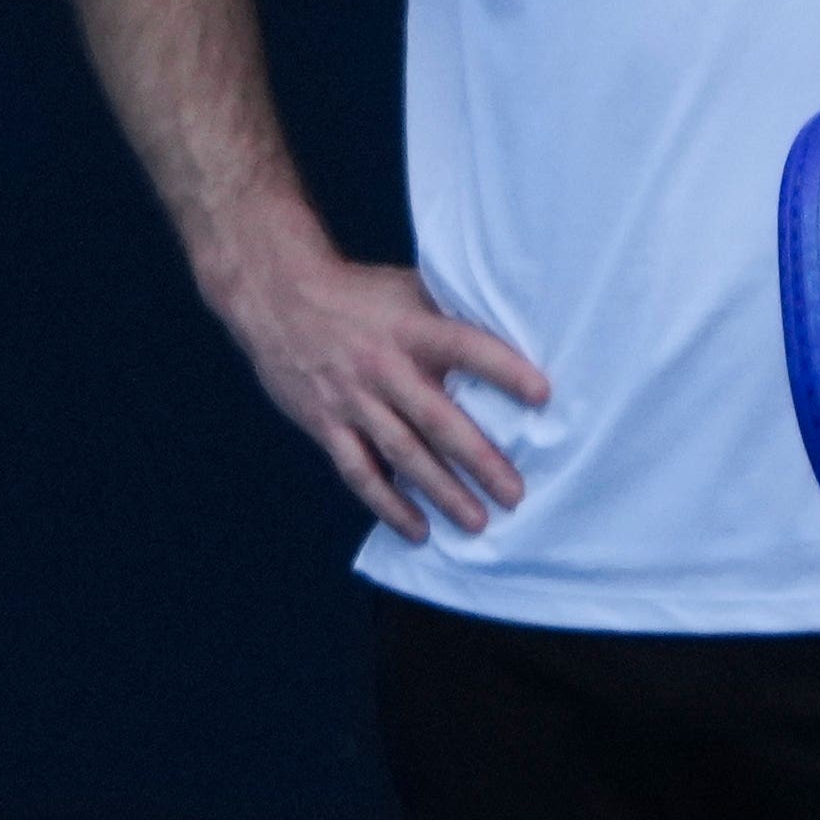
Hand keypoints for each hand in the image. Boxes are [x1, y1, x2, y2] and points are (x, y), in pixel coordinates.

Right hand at [205, 238, 550, 537]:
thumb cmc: (357, 295)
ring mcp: (352, 400)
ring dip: (441, 491)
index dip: (503, 370)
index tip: (542, 395)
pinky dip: (388, 504)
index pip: (465, 347)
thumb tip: (514, 334)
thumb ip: (448, 316)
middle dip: (479, 460)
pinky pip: (359, 471)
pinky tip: (417, 528)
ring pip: (402, 453)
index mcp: (410, 328)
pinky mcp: (326, 424)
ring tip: (476, 522)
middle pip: (437, 419)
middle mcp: (383, 367)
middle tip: (514, 494)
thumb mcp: (405, 290)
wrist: (277, 297)